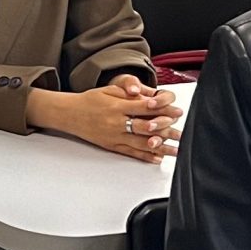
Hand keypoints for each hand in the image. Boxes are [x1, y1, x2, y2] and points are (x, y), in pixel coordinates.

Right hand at [26, 83, 178, 161]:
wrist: (69, 114)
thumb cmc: (89, 101)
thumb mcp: (109, 90)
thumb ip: (129, 94)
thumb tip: (149, 97)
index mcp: (116, 107)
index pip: (144, 108)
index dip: (163, 110)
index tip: (177, 112)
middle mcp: (116, 123)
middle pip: (146, 127)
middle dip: (166, 130)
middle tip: (181, 132)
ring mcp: (114, 136)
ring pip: (141, 143)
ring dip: (161, 147)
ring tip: (176, 150)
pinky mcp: (111, 146)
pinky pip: (131, 153)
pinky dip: (146, 156)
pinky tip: (157, 158)